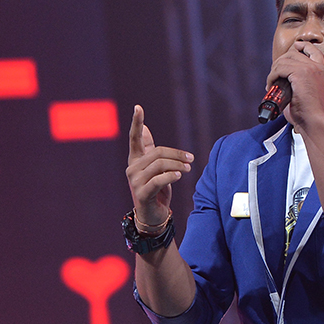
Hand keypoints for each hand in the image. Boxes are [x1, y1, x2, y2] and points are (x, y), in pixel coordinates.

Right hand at [126, 105, 193, 226]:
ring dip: (178, 165)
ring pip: (160, 165)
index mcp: (135, 159)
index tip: (138, 107)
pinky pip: (159, 180)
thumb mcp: (155, 168)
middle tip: (191, 159)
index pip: (134, 138)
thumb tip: (144, 128)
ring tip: (188, 169)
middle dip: (177, 154)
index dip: (136, 122)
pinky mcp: (142, 193)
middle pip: (157, 153)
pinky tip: (179, 175)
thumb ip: (149, 150)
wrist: (153, 216)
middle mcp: (132, 168)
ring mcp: (135, 181)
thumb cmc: (155, 189)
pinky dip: (171, 176)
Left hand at [267, 43, 323, 130]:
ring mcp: (309, 69)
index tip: (291, 51)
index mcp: (321, 70)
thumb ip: (298, 82)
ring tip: (271, 84)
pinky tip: (271, 85)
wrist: (314, 121)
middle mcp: (317, 67)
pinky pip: (280, 68)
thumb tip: (281, 79)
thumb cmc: (308, 113)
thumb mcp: (307, 92)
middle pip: (292, 53)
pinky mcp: (300, 74)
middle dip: (279, 63)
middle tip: (274, 78)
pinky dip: (272, 76)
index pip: (311, 49)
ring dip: (274, 71)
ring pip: (284, 60)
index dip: (300, 46)